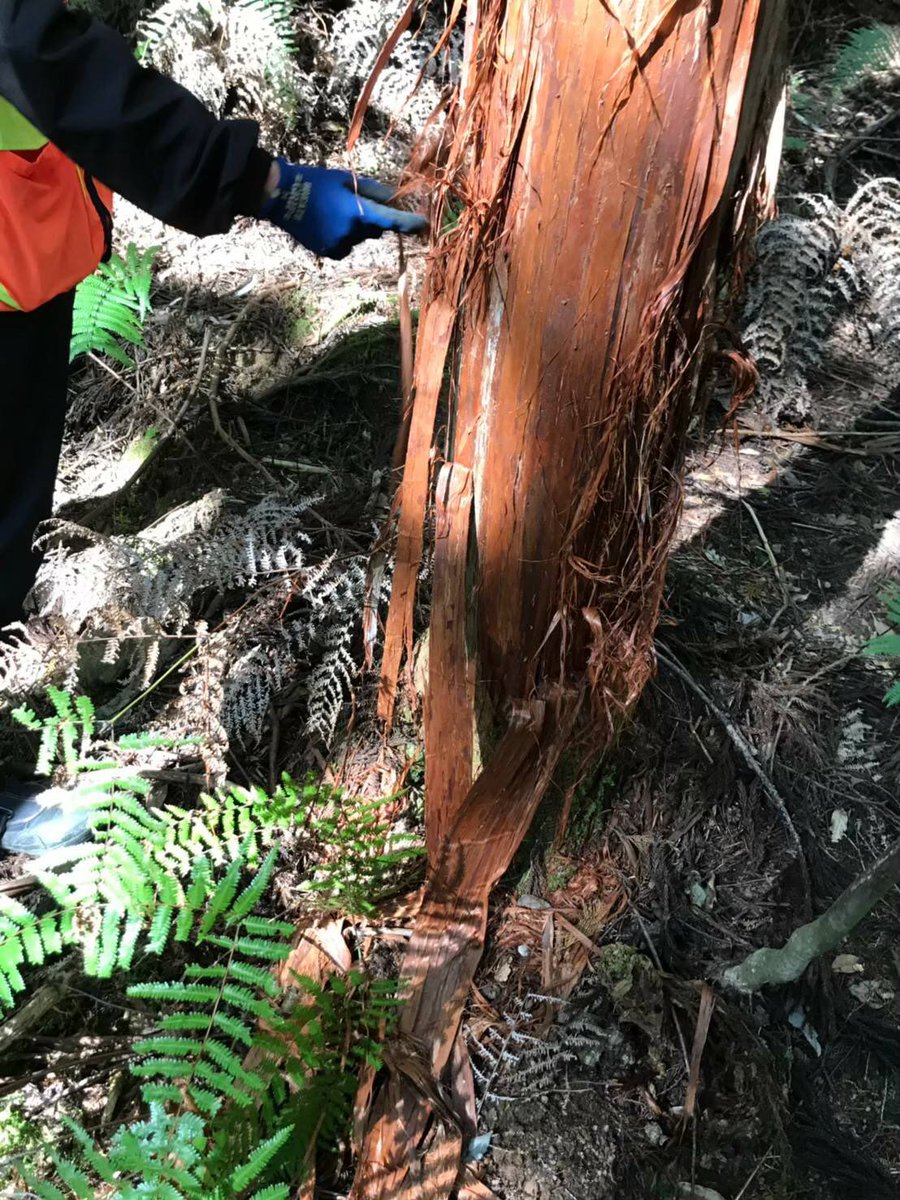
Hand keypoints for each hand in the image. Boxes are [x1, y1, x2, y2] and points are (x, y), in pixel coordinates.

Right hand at [259, 159, 428, 258]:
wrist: (282, 197)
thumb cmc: (317, 182)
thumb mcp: (347, 179)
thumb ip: (374, 191)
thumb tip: (395, 200)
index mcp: (359, 211)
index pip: (392, 221)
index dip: (410, 224)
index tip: (424, 226)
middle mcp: (352, 233)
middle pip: (375, 230)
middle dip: (371, 219)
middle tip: (351, 202)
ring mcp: (340, 245)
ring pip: (360, 238)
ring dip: (356, 228)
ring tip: (333, 212)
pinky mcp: (330, 252)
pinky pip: (347, 246)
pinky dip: (343, 237)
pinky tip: (327, 224)